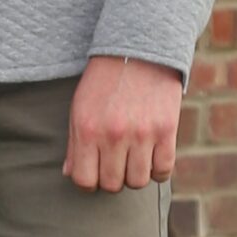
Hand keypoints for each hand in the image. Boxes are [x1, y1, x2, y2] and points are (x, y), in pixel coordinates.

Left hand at [64, 54, 184, 192]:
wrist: (138, 51)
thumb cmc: (103, 82)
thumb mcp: (79, 107)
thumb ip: (74, 143)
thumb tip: (70, 174)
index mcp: (87, 129)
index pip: (84, 180)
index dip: (88, 182)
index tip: (94, 172)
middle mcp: (113, 135)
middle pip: (112, 185)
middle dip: (112, 179)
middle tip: (114, 164)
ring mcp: (141, 134)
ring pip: (138, 182)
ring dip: (134, 175)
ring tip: (132, 159)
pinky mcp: (167, 131)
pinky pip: (163, 171)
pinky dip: (157, 170)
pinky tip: (151, 157)